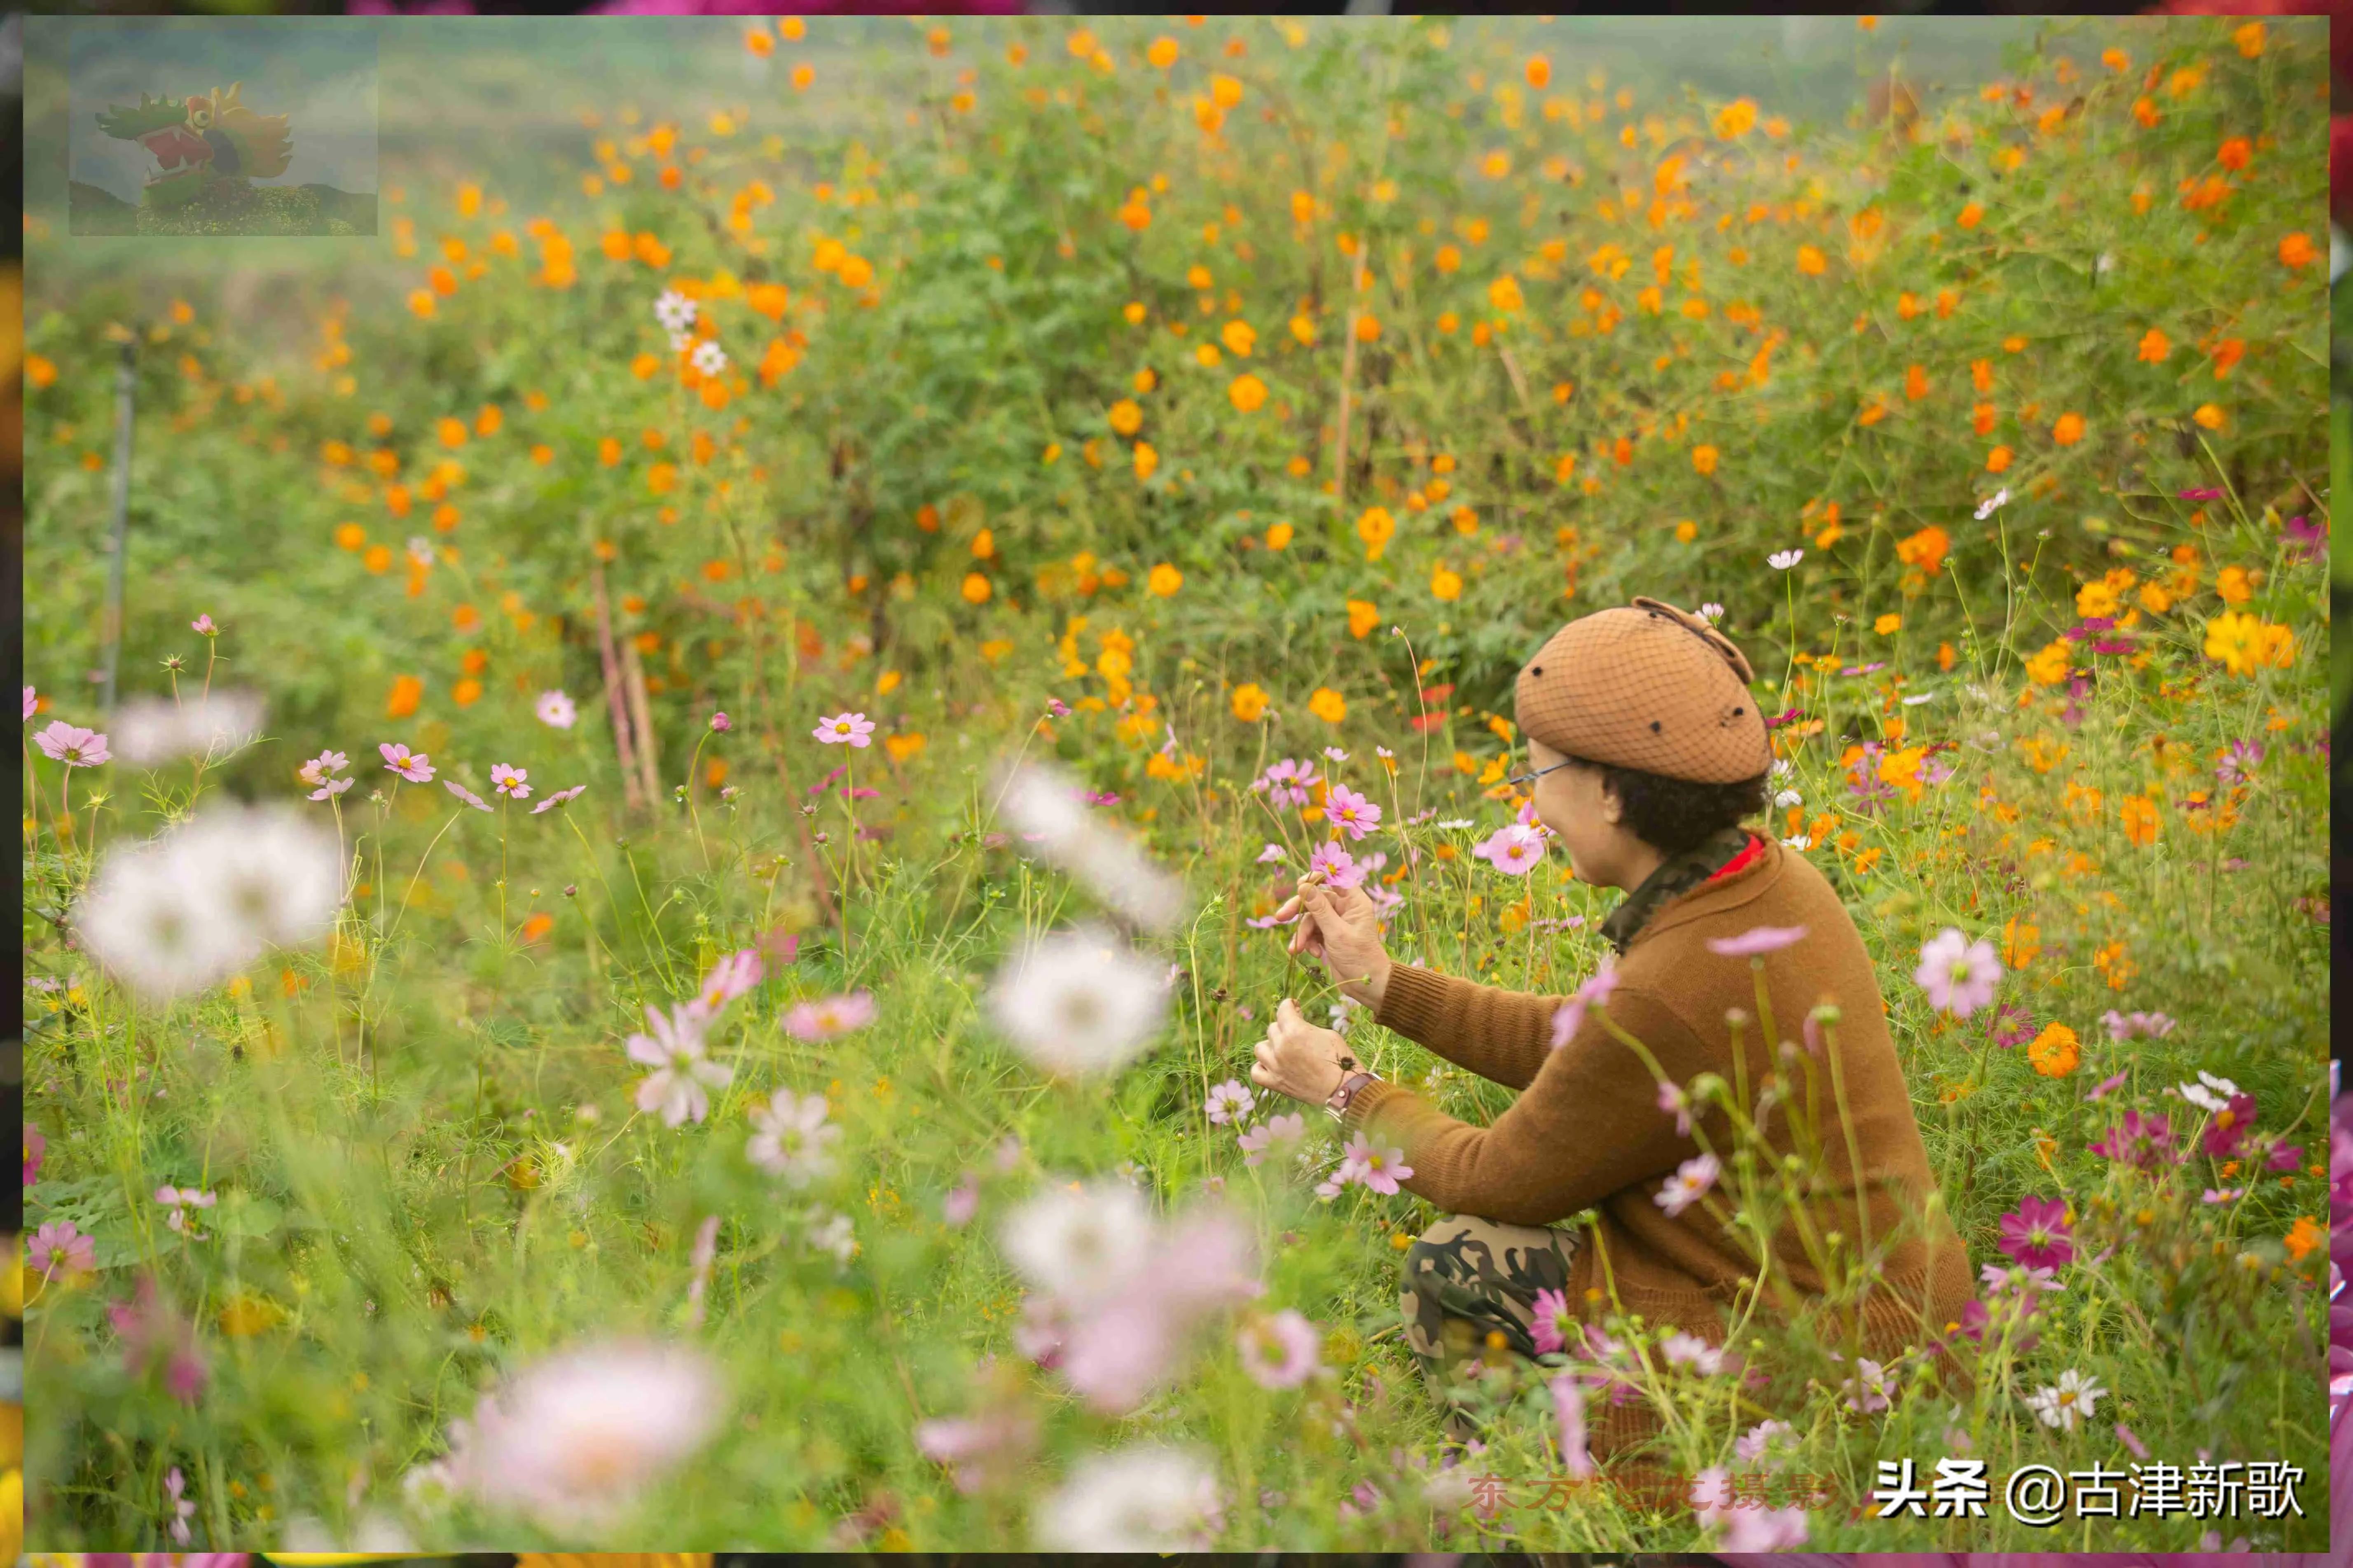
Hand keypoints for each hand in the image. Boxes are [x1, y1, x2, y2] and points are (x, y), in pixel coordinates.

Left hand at [1249, 998, 1354, 1105]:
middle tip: (1297, 1032)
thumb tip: (1297, 1022)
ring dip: (1271, 1045)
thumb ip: (1307, 1027)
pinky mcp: (1275, 1083)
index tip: (1294, 1007)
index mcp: (1295, 1031)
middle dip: (1285, 1027)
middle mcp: (1281, 1047)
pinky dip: (1261, 1067)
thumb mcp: (1328, 1034)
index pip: (1283, 1010)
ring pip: (1260, 1047)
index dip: (1289, 1006)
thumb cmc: (1341, 1059)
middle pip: (1273, 1028)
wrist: (1344, 1090)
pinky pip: (1256, 1072)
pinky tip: (1271, 1065)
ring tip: (1282, 1048)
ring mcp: (1276, 1066)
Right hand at [1271, 870, 1393, 1008]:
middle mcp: (1345, 909)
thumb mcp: (1336, 932)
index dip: (1316, 878)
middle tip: (1280, 917)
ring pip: (1311, 918)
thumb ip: (1319, 909)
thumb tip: (1303, 885)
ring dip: (1302, 933)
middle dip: (1299, 910)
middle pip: (1316, 899)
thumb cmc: (1359, 958)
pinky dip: (1309, 942)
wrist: (1367, 987)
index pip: (1334, 879)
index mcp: (1354, 902)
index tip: (1299, 884)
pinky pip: (1313, 932)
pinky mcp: (1329, 936)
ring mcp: (1336, 923)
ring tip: (1297, 949)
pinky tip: (1313, 954)